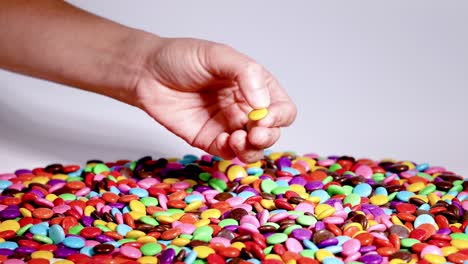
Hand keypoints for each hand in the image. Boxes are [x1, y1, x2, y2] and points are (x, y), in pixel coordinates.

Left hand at [134, 37, 296, 162]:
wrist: (147, 73)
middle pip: (272, 132)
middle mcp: (244, 108)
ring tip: (238, 139)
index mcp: (254, 86)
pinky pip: (229, 154)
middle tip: (254, 133)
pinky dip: (232, 153)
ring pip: (253, 148)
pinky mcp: (209, 140)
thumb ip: (245, 73)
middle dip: (268, 136)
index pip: (282, 108)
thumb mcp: (217, 55)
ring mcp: (228, 126)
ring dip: (252, 150)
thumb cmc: (182, 58)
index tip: (263, 116)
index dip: (279, 116)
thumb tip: (263, 104)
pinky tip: (224, 141)